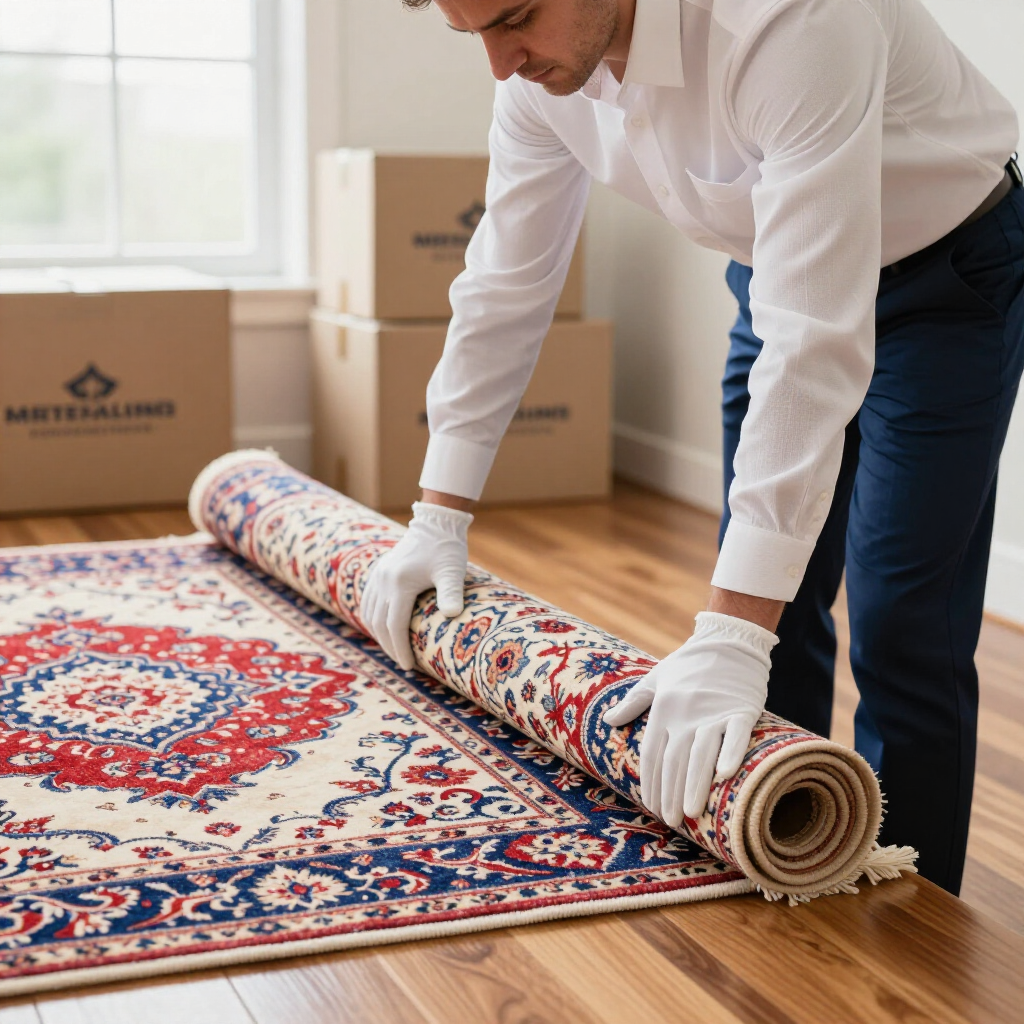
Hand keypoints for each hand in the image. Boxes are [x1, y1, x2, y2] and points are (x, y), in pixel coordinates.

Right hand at [362, 502, 472, 670]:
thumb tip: (452, 616)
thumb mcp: (453, 571)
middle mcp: (384, 580)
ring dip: (379, 635)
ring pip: (370, 614)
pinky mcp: (379, 571)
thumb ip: (451, 593)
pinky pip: (368, 601)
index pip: (394, 626)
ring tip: (395, 650)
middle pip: (379, 624)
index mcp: (399, 582)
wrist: (436, 522)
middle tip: (404, 664)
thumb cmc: (447, 548)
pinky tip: (383, 629)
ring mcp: (379, 575)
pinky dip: (373, 619)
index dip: (400, 649)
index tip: (409, 667)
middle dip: (390, 647)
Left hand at [602, 611, 777, 826]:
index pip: (652, 754)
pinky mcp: (741, 710)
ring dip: (694, 785)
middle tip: (672, 820)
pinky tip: (725, 775)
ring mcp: (714, 713)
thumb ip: (632, 702)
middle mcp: (685, 713)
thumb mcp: (654, 678)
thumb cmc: (689, 664)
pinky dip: (730, 753)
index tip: (652, 807)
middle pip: (673, 760)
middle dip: (670, 793)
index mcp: (664, 709)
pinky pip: (735, 735)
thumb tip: (608, 720)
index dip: (650, 783)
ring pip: (700, 754)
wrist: (728, 642)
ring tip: (691, 813)